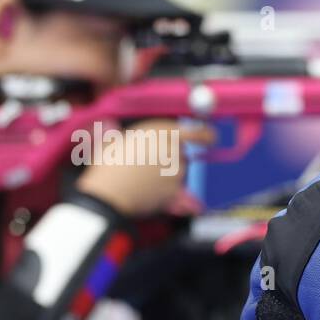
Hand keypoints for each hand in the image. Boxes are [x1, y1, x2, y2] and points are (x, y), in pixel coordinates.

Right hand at [75, 119, 215, 217]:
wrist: (108, 194)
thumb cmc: (108, 166)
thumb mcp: (113, 141)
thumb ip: (128, 135)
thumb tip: (113, 125)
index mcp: (160, 131)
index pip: (198, 132)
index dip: (207, 135)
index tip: (211, 138)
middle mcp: (173, 149)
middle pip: (182, 154)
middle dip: (170, 159)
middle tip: (146, 165)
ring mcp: (177, 171)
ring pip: (179, 172)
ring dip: (167, 175)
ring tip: (141, 179)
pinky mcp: (177, 190)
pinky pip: (175, 189)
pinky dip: (165, 191)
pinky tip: (146, 190)